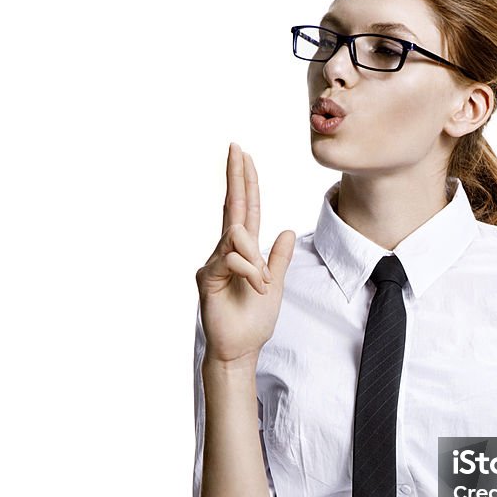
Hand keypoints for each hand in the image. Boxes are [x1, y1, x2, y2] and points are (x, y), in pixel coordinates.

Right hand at [195, 143, 295, 365]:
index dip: (246, 182)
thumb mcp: (276, 285)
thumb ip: (279, 258)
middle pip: (233, 207)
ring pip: (238, 237)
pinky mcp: (208, 277)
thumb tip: (288, 230)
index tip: (243, 156)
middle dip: (236, 176)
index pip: (246, 209)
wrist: (240, 349)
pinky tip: (257, 288)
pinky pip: (233, 260)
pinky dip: (250, 272)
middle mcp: (226, 251)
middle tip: (236, 147)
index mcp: (245, 251)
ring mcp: (214, 263)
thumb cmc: (254, 321)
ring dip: (256, 260)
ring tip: (263, 284)